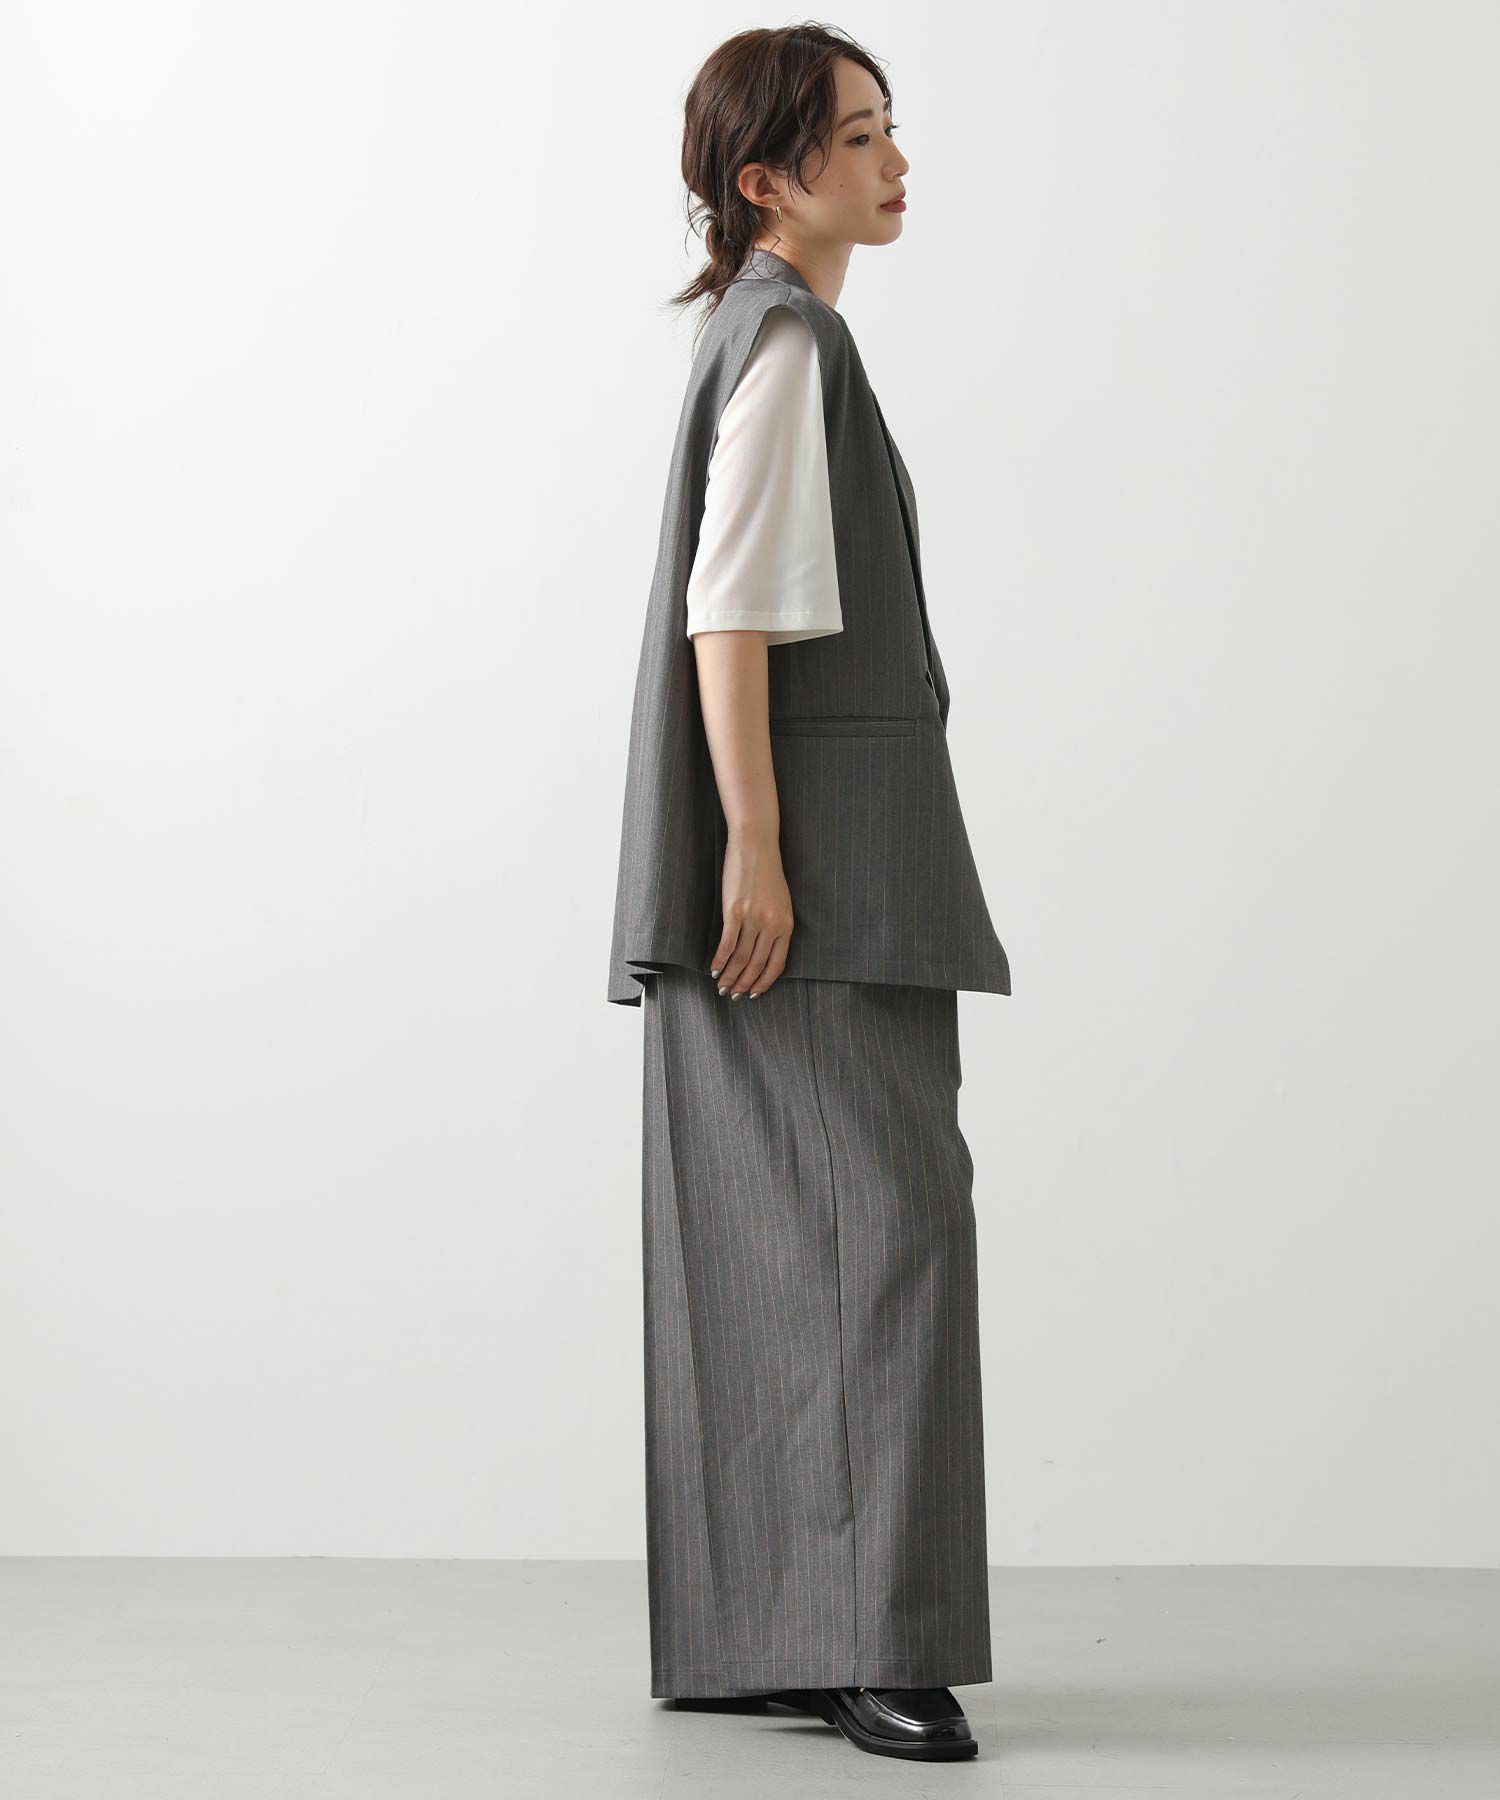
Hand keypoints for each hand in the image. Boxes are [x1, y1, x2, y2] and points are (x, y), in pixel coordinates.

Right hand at [711, 826, 792, 997]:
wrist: (756, 846)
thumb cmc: (768, 873)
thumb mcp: (781, 902)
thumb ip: (776, 927)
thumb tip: (764, 951)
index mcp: (786, 926)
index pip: (776, 965)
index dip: (764, 983)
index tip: (753, 994)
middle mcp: (771, 926)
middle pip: (756, 965)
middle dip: (743, 984)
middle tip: (732, 996)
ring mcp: (753, 919)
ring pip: (741, 958)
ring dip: (729, 976)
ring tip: (721, 987)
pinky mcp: (734, 912)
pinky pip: (727, 944)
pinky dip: (719, 960)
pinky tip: (713, 968)